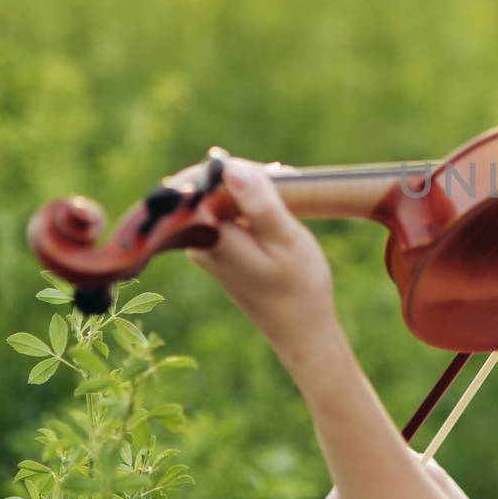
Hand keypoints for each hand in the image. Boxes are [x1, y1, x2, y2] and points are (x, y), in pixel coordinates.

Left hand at [182, 154, 336, 360]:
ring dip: (251, 189)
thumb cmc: (299, 286)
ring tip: (287, 194)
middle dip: (246, 175)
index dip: (241, 168)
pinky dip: (249, 204)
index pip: (207, 179)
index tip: (278, 176)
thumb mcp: (286, 240)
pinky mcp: (215, 250)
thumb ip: (259, 203)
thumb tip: (230, 167)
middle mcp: (198, 241)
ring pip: (218, 197)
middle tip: (287, 180)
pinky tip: (276, 210)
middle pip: (209, 185)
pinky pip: (224, 212)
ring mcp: (204, 246)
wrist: (299, 330)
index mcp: (209, 236)